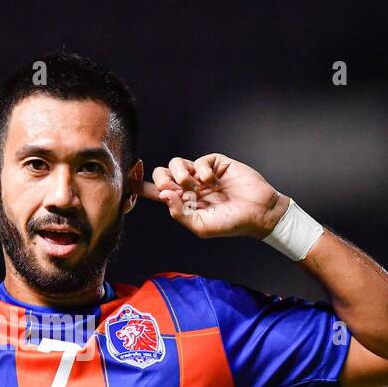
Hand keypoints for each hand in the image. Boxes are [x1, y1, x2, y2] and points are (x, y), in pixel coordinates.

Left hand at [141, 153, 288, 238]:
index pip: (157, 192)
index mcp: (182, 202)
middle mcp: (188, 187)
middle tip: (173, 188)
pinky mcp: (214, 164)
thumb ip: (180, 214)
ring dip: (180, 174)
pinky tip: (211, 181)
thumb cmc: (231, 223)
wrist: (258, 213)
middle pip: (162, 174)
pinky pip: (198, 160)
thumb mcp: (201, 226)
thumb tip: (164, 197)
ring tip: (193, 186)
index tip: (129, 180)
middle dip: (162, 178)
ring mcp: (200, 174)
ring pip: (176, 163)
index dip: (141, 186)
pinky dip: (201, 170)